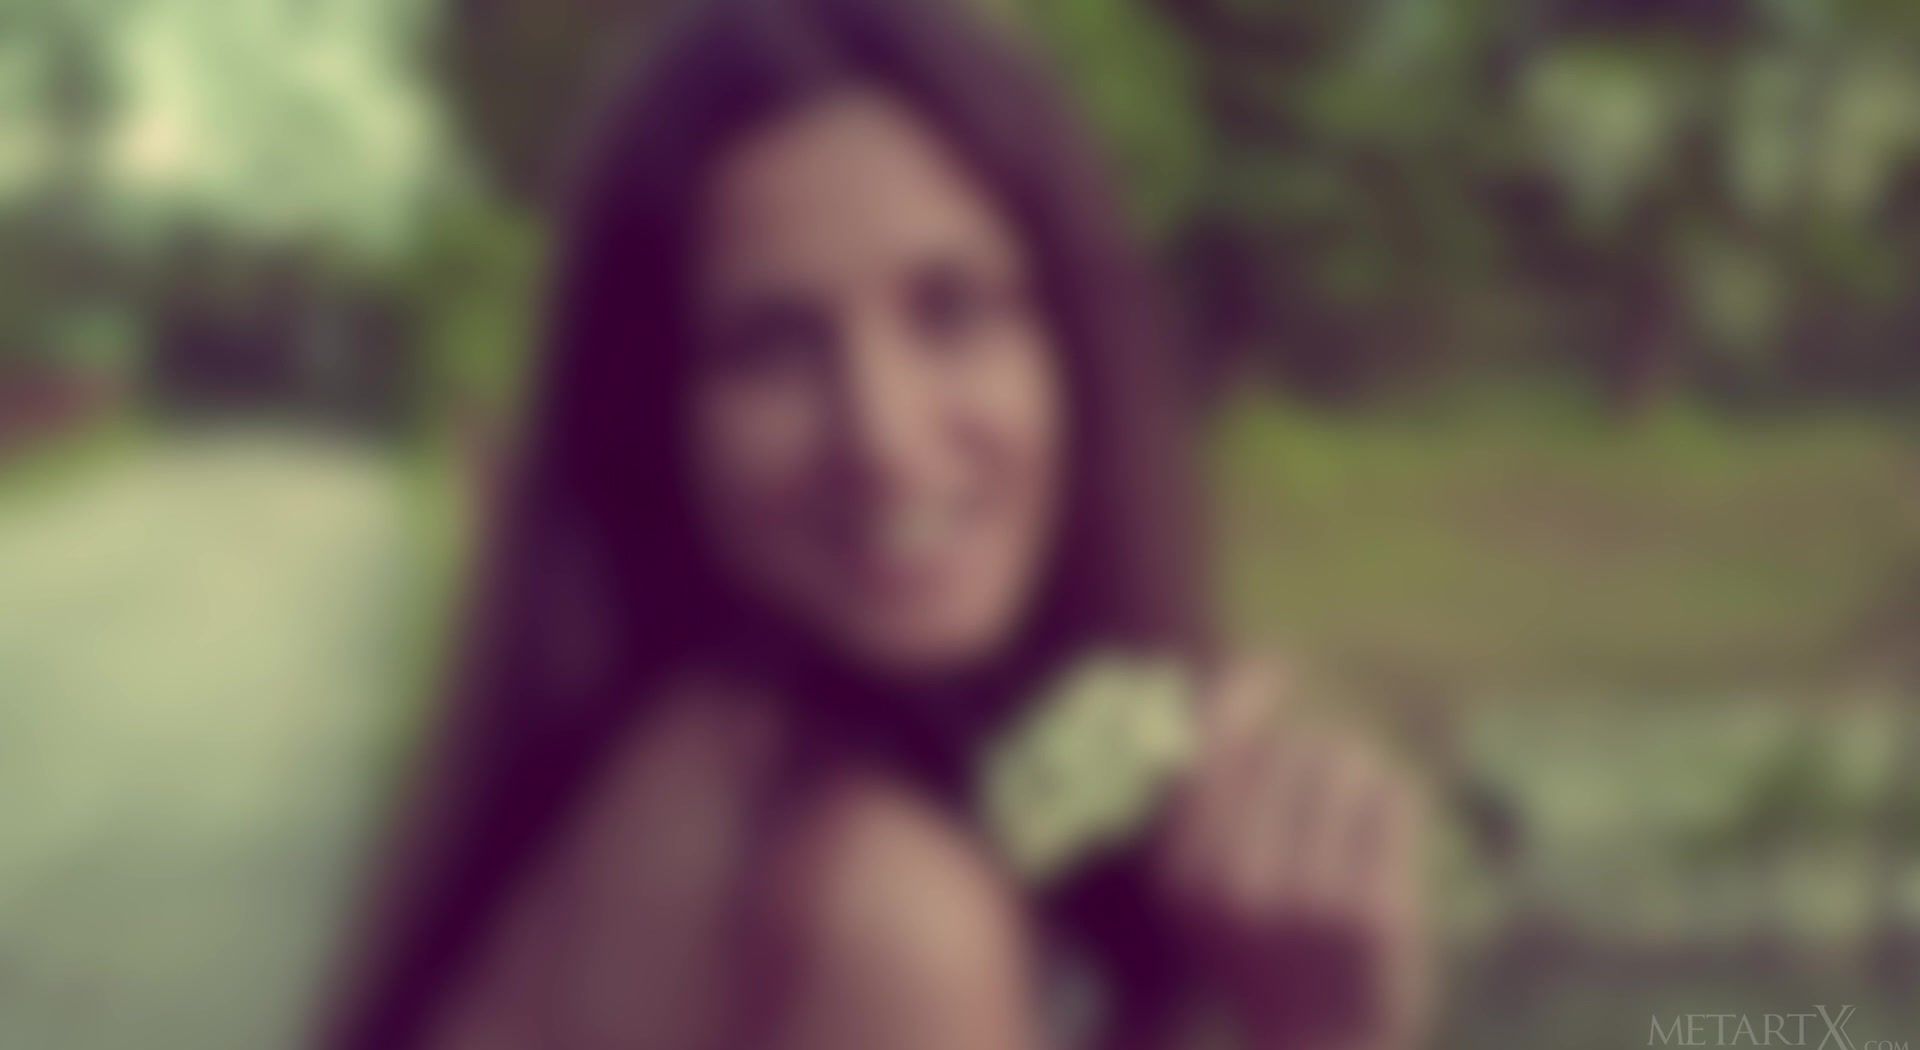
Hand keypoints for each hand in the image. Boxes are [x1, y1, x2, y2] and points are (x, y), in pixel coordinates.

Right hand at [1155, 661, 1429, 1049]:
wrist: (1319, 1047)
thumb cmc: (1261, 949)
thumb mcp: (1205, 881)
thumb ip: (1210, 789)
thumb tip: (1244, 668)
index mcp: (1183, 869)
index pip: (1214, 744)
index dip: (1246, 690)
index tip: (1273, 664)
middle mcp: (1235, 881)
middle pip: (1289, 746)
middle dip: (1312, 753)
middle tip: (1321, 802)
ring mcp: (1307, 898)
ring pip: (1346, 762)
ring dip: (1357, 774)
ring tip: (1351, 828)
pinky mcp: (1374, 913)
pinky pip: (1394, 798)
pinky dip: (1396, 802)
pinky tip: (1384, 841)